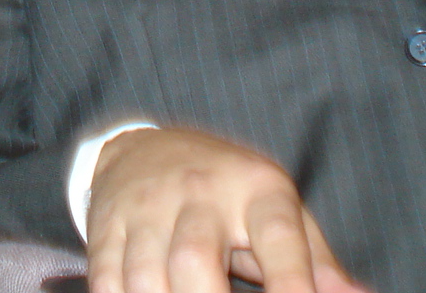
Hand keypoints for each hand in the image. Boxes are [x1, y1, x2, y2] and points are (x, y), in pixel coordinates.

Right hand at [86, 127, 364, 292]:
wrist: (144, 146)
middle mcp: (199, 192)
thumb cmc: (231, 192)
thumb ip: (317, 261)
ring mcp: (147, 207)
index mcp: (255, 189)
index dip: (292, 282)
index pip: (277, 235)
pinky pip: (107, 278)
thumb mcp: (280, 211)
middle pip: (195, 258)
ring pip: (146, 276)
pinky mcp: (108, 225)